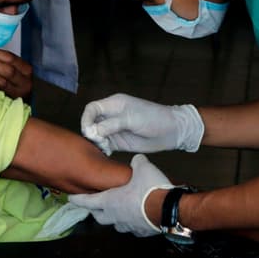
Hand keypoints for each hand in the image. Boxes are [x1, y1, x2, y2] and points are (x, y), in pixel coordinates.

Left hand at [0, 48, 33, 99]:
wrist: (20, 98)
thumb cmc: (15, 81)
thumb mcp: (16, 69)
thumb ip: (5, 61)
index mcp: (26, 70)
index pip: (12, 59)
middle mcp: (24, 83)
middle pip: (8, 71)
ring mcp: (17, 93)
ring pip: (2, 83)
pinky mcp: (9, 101)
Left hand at [68, 154, 174, 236]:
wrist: (168, 209)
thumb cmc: (150, 189)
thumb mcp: (143, 167)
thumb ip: (137, 162)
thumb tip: (137, 159)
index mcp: (110, 200)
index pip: (88, 201)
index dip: (78, 199)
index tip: (70, 198)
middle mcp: (115, 215)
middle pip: (98, 216)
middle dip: (95, 211)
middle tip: (95, 205)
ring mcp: (127, 225)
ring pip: (115, 224)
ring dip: (114, 218)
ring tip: (117, 211)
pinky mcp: (140, 232)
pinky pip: (132, 228)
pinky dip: (131, 223)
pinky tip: (136, 217)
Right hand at [81, 93, 203, 154]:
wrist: (172, 131)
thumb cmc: (154, 118)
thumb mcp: (132, 119)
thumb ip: (112, 124)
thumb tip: (93, 131)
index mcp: (114, 104)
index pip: (92, 108)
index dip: (86, 119)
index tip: (88, 131)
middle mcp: (111, 116)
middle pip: (91, 122)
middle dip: (90, 132)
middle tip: (98, 141)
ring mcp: (114, 130)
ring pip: (96, 135)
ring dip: (95, 142)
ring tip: (104, 147)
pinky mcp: (119, 142)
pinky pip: (104, 146)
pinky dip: (101, 150)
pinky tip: (106, 153)